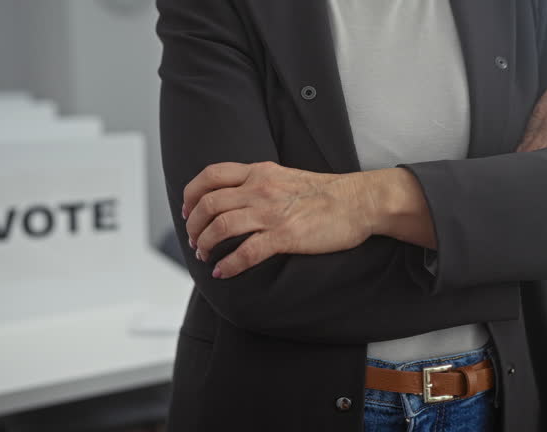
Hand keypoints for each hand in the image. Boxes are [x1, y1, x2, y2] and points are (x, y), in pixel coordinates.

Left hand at [182, 161, 375, 278]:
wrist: (358, 201)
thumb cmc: (326, 192)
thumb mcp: (285, 176)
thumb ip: (260, 183)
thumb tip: (238, 198)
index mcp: (259, 172)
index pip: (211, 175)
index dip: (191, 194)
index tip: (187, 210)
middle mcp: (260, 189)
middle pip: (209, 204)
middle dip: (194, 225)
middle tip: (194, 240)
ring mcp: (271, 213)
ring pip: (221, 227)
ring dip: (206, 244)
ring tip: (204, 255)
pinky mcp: (285, 236)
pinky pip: (246, 252)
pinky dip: (229, 264)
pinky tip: (222, 271)